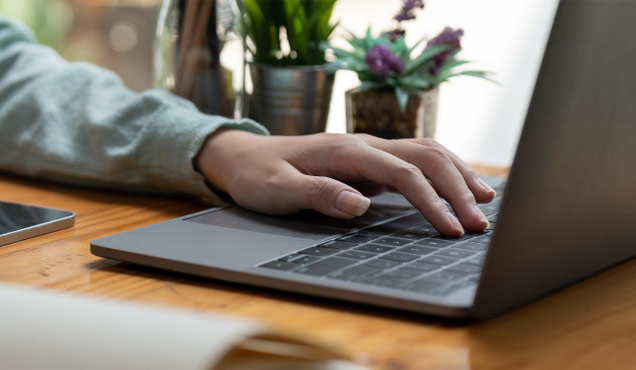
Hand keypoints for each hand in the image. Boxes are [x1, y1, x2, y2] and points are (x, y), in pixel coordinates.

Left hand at [195, 130, 495, 236]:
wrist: (245, 157)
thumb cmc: (259, 177)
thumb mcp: (278, 190)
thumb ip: (318, 194)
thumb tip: (360, 205)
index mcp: (345, 152)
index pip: (402, 172)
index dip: (431, 200)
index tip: (451, 229)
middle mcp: (363, 145)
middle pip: (424, 156)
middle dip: (456, 188)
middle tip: (479, 224)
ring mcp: (368, 150)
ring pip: (425, 152)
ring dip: (456, 175)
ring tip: (485, 201)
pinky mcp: (368, 161)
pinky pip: (414, 160)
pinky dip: (441, 171)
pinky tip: (457, 186)